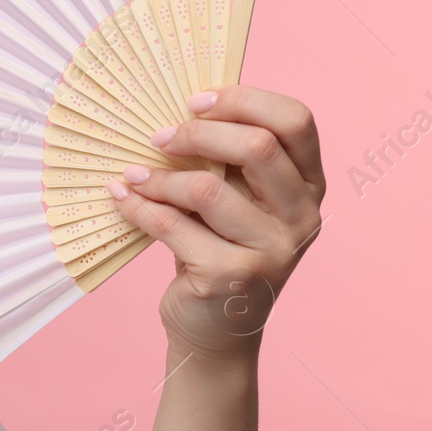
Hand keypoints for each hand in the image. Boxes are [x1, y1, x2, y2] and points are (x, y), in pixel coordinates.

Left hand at [106, 84, 325, 362]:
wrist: (216, 330)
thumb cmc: (220, 248)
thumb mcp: (237, 201)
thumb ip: (227, 161)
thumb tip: (177, 109)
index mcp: (309, 186)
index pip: (296, 121)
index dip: (245, 100)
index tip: (195, 102)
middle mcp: (302, 217)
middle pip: (257, 147)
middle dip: (196, 133)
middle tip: (158, 137)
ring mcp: (272, 251)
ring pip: (207, 188)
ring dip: (159, 177)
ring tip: (132, 176)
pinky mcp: (231, 277)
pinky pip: (171, 225)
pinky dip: (138, 207)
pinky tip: (123, 199)